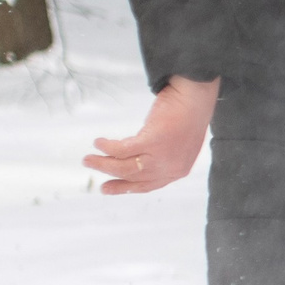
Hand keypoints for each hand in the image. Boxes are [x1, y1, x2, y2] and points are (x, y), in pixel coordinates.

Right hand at [84, 77, 218, 194]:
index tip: (107, 187)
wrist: (196, 97)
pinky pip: (122, 150)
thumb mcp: (177, 143)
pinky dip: (107, 147)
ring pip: (125, 167)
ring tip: (88, 158)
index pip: (148, 185)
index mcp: (178, 170)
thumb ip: (160, 154)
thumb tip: (135, 155)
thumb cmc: (187, 115)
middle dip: (109, 174)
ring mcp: (162, 157)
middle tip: (91, 166)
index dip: (126, 187)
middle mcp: (171, 168)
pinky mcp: (153, 142)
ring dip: (103, 164)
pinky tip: (98, 142)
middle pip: (133, 177)